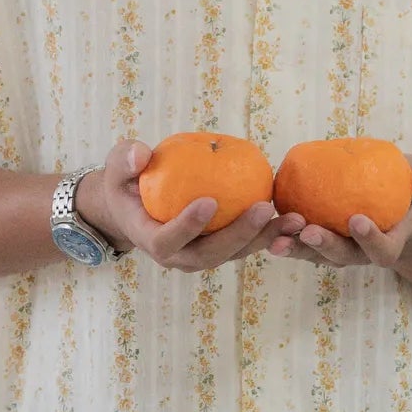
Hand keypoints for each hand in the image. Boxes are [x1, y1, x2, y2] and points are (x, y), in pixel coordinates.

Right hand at [77, 139, 309, 273]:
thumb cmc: (126, 181)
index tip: (210, 201)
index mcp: (149, 239)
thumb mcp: (117, 166)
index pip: (168, 240)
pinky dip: (269, 234)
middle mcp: (177, 257)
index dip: (187, 225)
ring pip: (234, 254)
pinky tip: (293, 217)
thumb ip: (125, 160)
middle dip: (239, 235)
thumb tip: (139, 155)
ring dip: (265, 238)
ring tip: (293, 219)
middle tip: (264, 208)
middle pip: (210, 255)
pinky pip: (246, 244)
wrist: (135, 205)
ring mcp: (200, 255)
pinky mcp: (220, 248)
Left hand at [266, 155, 411, 270]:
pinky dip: (282, 237)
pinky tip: (263, 227)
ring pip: (314, 255)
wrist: (390, 207)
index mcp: (388, 244)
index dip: (370, 239)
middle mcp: (359, 254)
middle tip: (308, 231)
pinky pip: (297, 243)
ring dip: (295, 248)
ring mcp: (336, 251)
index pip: (381, 251)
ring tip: (276, 240)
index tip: (357, 219)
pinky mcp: (314, 243)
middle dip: (324, 246)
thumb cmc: (405, 192)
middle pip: (341, 258)